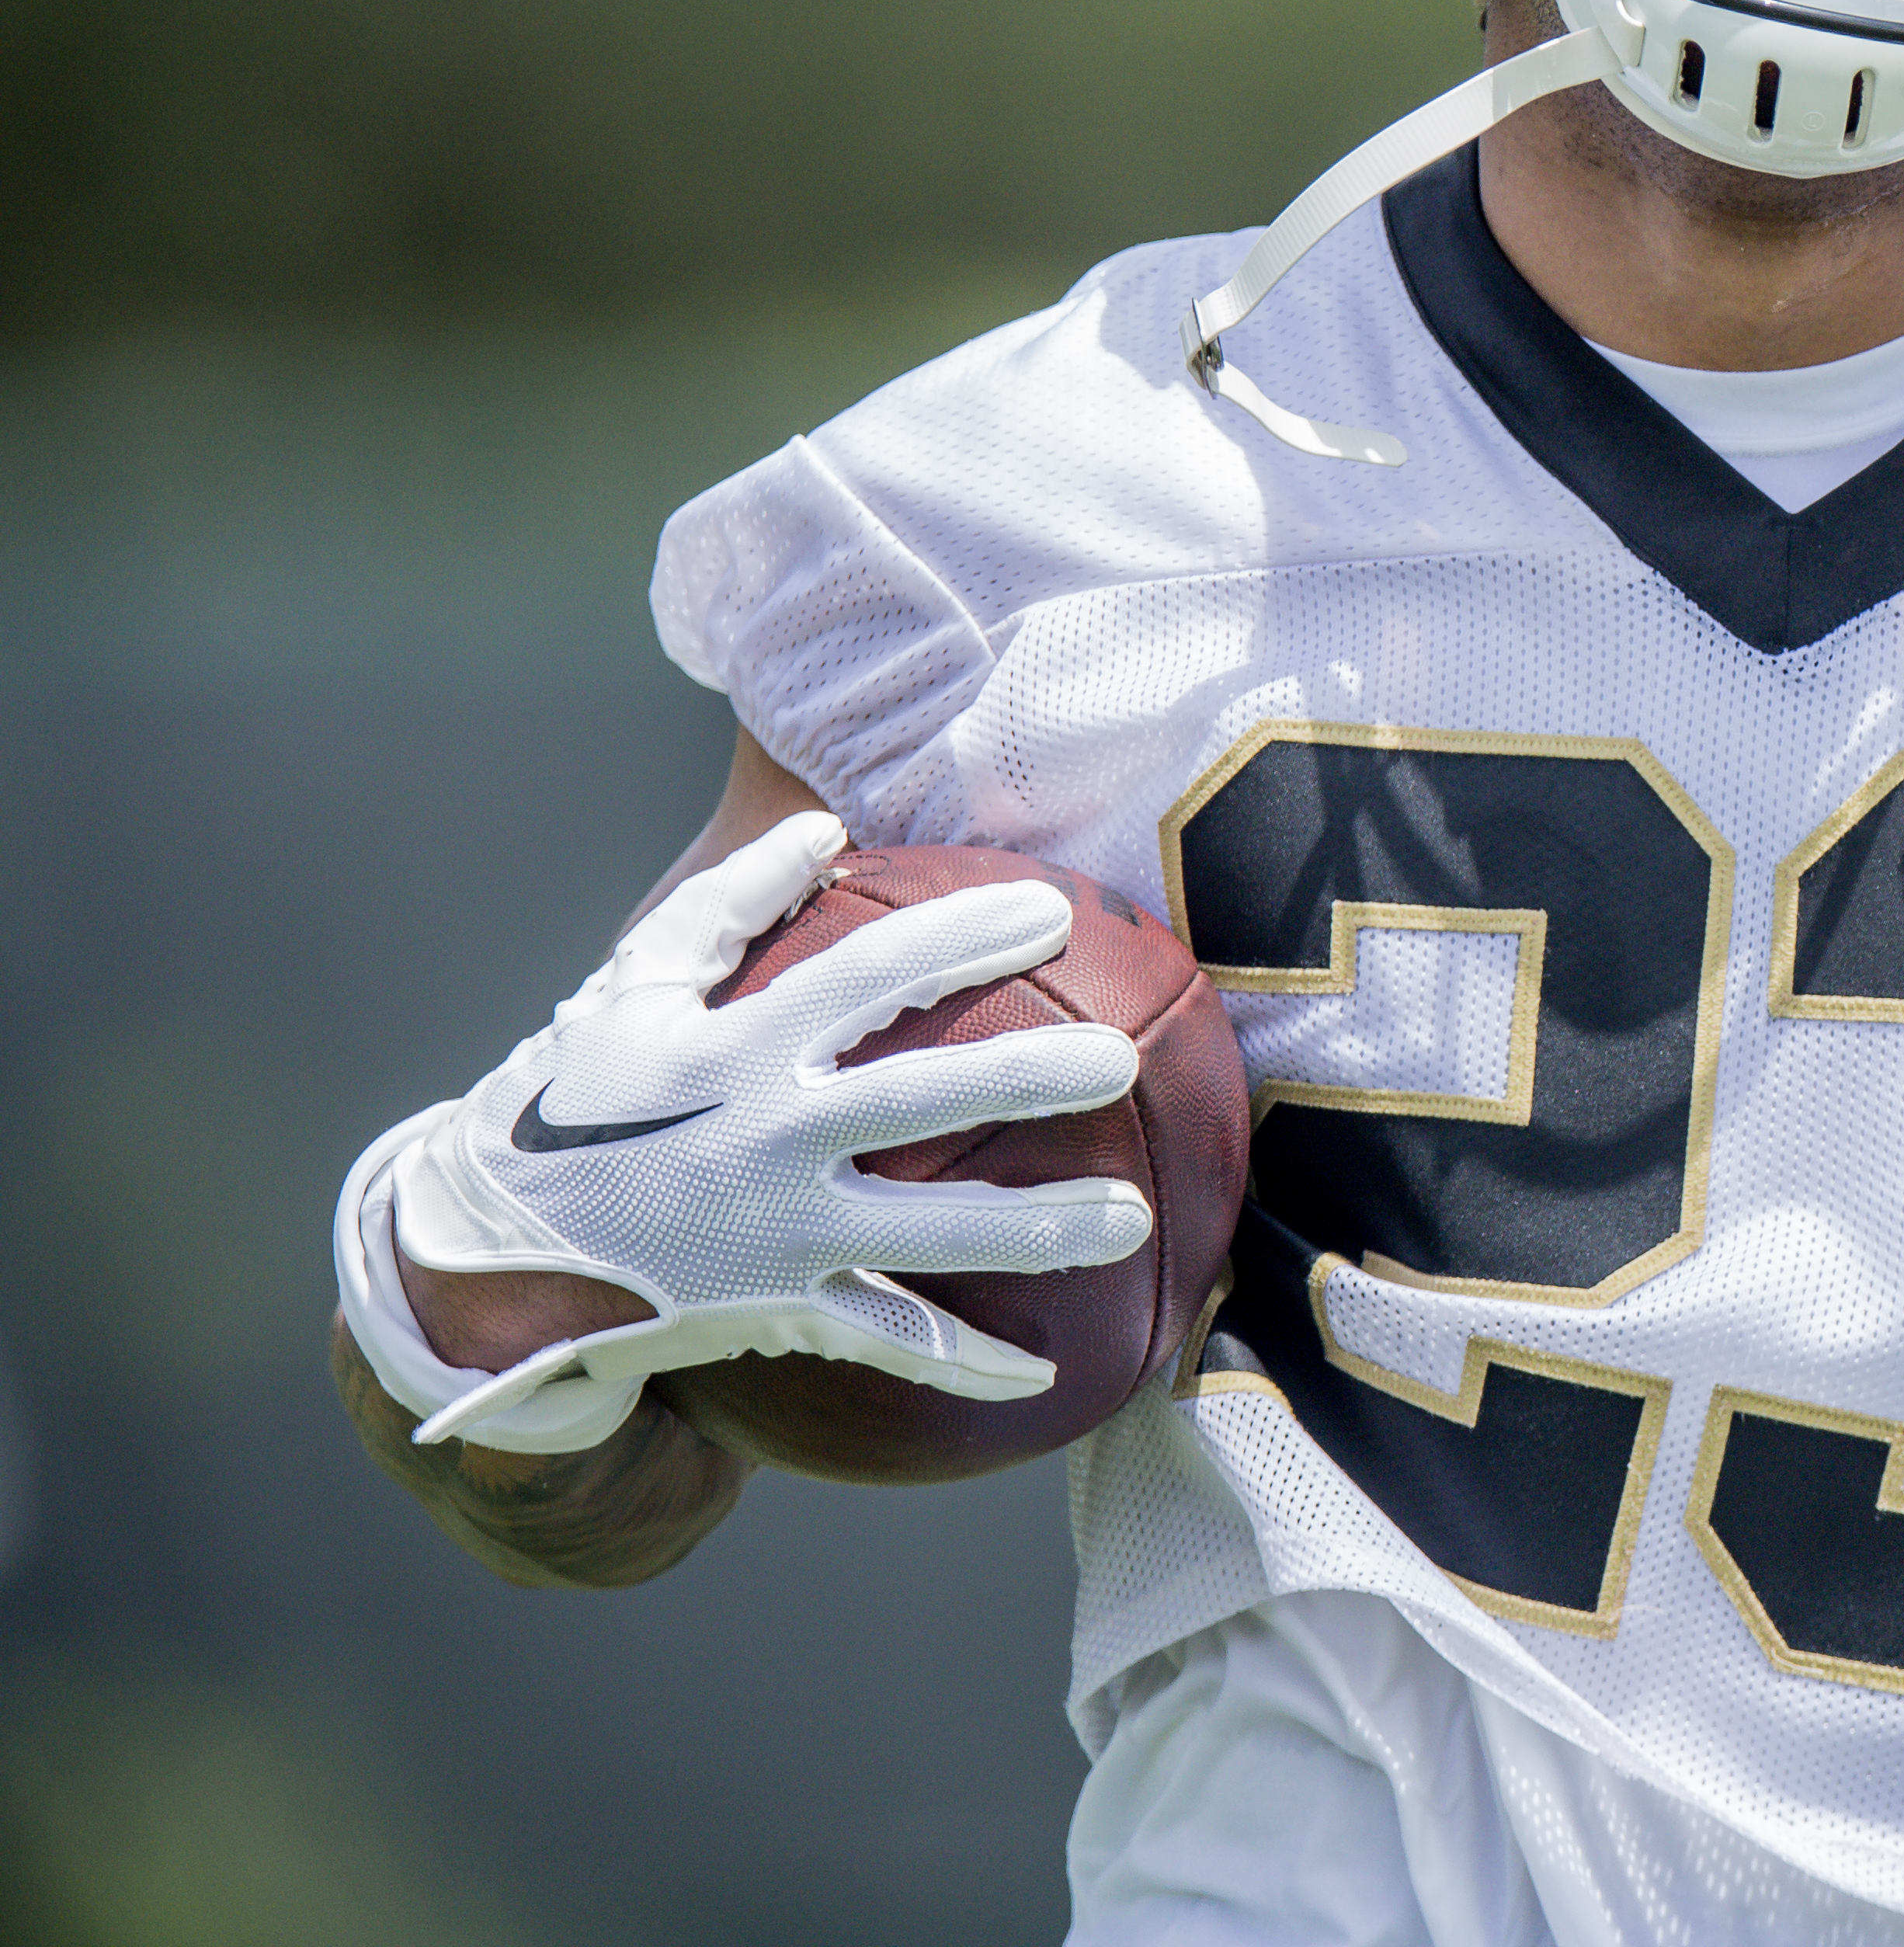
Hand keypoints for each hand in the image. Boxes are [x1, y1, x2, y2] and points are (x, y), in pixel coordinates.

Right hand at [372, 811, 1151, 1450]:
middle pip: (920, 1100)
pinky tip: (1044, 1372)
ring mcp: (773, 1233)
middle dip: (1028, 1077)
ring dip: (1038, 1230)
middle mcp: (763, 1137)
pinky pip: (886, 1340)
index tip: (1047, 908)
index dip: (959, 935)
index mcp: (733, 1048)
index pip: (869, 973)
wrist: (474, 1259)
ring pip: (929, 1234)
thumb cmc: (564, 1106)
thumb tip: (823, 826)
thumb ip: (727, 905)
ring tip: (1135, 1221)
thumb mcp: (627, 991)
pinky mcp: (771, 1310)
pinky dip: (964, 1361)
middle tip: (1124, 1060)